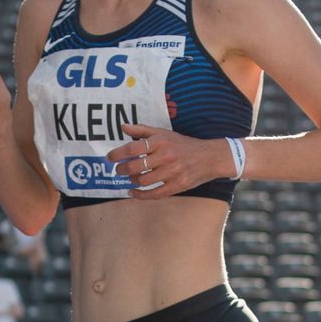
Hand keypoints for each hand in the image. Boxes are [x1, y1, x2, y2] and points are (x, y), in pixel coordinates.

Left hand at [105, 121, 227, 199]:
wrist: (210, 157)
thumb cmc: (183, 144)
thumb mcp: (164, 133)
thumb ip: (142, 130)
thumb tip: (122, 126)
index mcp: (161, 141)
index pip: (134, 147)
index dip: (118, 153)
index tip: (110, 157)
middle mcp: (167, 155)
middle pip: (136, 166)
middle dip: (122, 169)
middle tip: (118, 170)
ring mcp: (173, 172)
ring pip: (144, 180)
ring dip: (132, 181)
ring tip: (129, 178)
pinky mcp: (178, 185)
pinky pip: (155, 194)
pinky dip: (140, 195)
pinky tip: (132, 192)